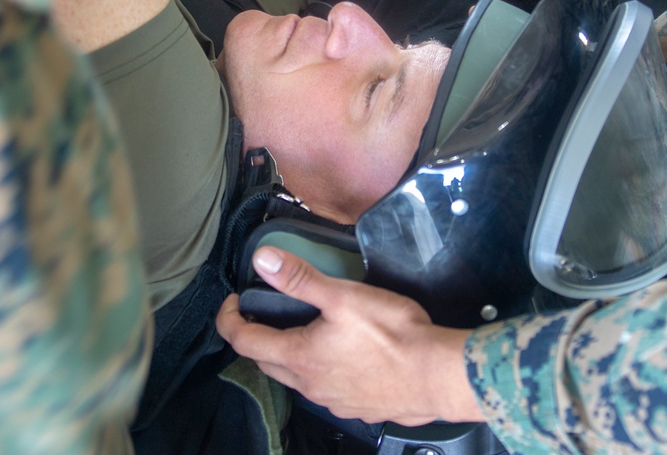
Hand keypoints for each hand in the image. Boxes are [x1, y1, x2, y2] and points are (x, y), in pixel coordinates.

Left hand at [216, 247, 483, 425]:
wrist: (437, 376)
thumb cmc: (393, 334)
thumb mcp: (343, 297)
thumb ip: (300, 278)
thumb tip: (261, 260)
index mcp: (298, 357)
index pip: (243, 341)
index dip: (229, 319)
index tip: (232, 300)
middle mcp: (309, 385)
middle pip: (266, 362)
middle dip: (255, 337)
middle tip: (261, 311)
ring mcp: (332, 401)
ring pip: (295, 378)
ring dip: (287, 355)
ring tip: (301, 329)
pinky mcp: (356, 407)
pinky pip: (323, 389)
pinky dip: (317, 369)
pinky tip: (338, 356)